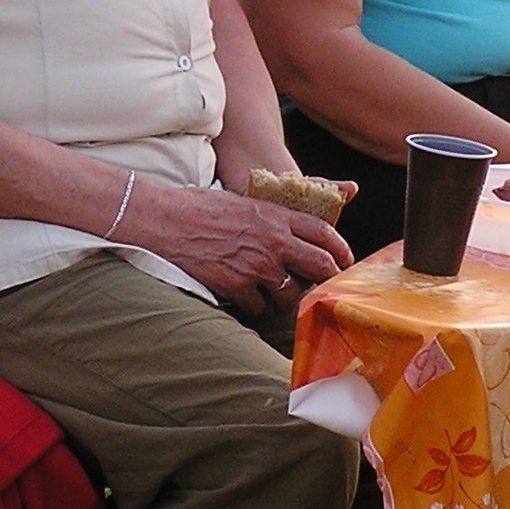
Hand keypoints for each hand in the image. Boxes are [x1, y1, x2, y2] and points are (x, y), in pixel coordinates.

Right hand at [131, 182, 353, 315]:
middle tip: (326, 290)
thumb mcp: (243, 202)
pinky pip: (259, 306)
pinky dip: (256, 307)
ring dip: (288, 299)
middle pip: (319, 266)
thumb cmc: (198, 207)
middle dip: (327, 280)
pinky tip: (246, 299)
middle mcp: (273, 241)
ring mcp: (256, 265)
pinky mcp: (236, 285)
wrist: (164, 220)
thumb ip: (269, 219)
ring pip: (291, 294)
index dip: (340, 249)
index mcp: (276, 216)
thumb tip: (285, 232)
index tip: (344, 261)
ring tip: (278, 298)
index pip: (324, 233)